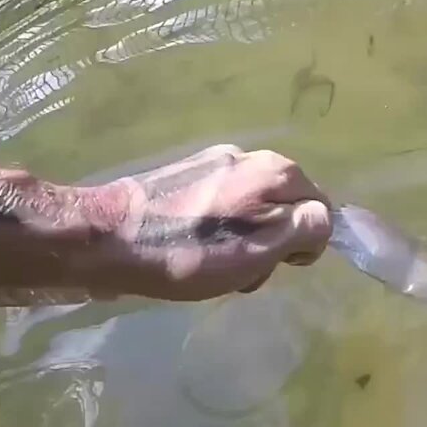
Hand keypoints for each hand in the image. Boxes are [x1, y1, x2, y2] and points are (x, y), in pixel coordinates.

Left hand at [92, 144, 332, 300]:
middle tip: (241, 270)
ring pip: (253, 209)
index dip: (305, 243)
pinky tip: (192, 249)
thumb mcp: (259, 251)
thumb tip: (321, 220)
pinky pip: (223, 206)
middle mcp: (248, 156)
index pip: (320, 208)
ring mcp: (213, 162)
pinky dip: (217, 230)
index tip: (275, 265)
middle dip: (273, 243)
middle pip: (286, 207)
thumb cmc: (188, 253)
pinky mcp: (185, 175)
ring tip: (212, 265)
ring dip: (244, 241)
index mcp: (275, 170)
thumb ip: (304, 231)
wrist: (105, 239)